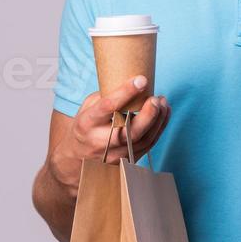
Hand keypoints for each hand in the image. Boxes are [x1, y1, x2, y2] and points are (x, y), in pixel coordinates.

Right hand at [51, 76, 170, 190]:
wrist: (77, 156)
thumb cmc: (86, 124)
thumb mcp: (88, 107)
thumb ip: (107, 97)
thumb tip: (133, 81)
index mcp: (86, 123)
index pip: (107, 107)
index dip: (126, 92)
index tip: (142, 80)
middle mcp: (99, 141)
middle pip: (129, 132)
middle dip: (147, 114)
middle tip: (156, 98)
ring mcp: (113, 155)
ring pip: (142, 140)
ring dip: (158, 120)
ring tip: (163, 102)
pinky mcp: (125, 161)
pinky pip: (148, 145)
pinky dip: (159, 128)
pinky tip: (163, 113)